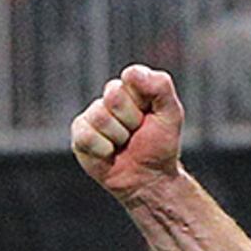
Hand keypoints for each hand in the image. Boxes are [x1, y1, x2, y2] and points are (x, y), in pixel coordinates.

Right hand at [70, 65, 186, 197]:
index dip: (143, 100)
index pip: (131, 77)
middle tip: (137, 132)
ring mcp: (93, 116)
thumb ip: (160, 86)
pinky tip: (109, 153)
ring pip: (101, 117)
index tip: (151, 114)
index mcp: (132, 87)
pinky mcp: (80, 136)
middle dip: (132, 119)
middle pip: (114, 95)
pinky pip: (86, 136)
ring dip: (119, 136)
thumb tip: (130, 73)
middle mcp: (110, 98)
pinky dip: (103, 149)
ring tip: (124, 143)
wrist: (150, 177)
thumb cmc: (160, 145)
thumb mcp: (171, 113)